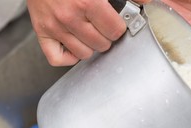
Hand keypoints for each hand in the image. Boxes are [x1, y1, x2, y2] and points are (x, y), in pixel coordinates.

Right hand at [27, 0, 149, 65]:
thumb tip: (148, 3)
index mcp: (88, 1)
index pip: (115, 31)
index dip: (118, 26)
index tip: (116, 21)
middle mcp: (69, 16)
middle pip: (101, 45)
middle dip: (106, 36)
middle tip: (102, 26)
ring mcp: (54, 26)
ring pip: (84, 54)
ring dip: (90, 45)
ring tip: (89, 32)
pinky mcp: (42, 32)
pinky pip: (58, 58)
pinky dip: (68, 56)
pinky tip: (74, 43)